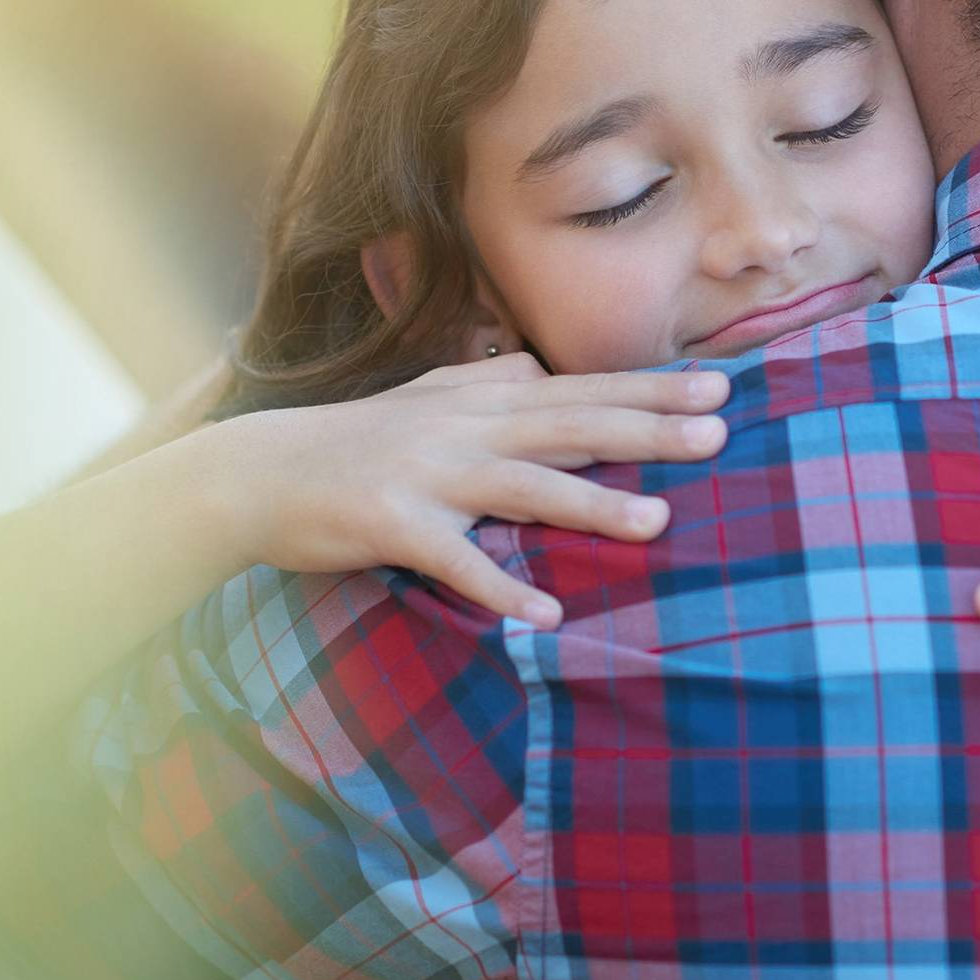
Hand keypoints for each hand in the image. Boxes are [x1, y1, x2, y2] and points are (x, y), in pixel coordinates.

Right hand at [213, 353, 730, 626]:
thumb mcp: (423, 399)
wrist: (256, 472)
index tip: (722, 388)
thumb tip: (539, 367)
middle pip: (570, 426)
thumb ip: (485, 381)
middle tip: (720, 434)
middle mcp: (464, 429)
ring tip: (658, 520)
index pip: (582, 390)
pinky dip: (499, 587)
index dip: (651, 389)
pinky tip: (547, 612)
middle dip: (648, 429)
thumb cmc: (351, 440)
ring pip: (523, 488)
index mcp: (479, 403)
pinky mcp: (393, 526)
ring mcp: (429, 476)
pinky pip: (456, 562)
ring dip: (591, 503)